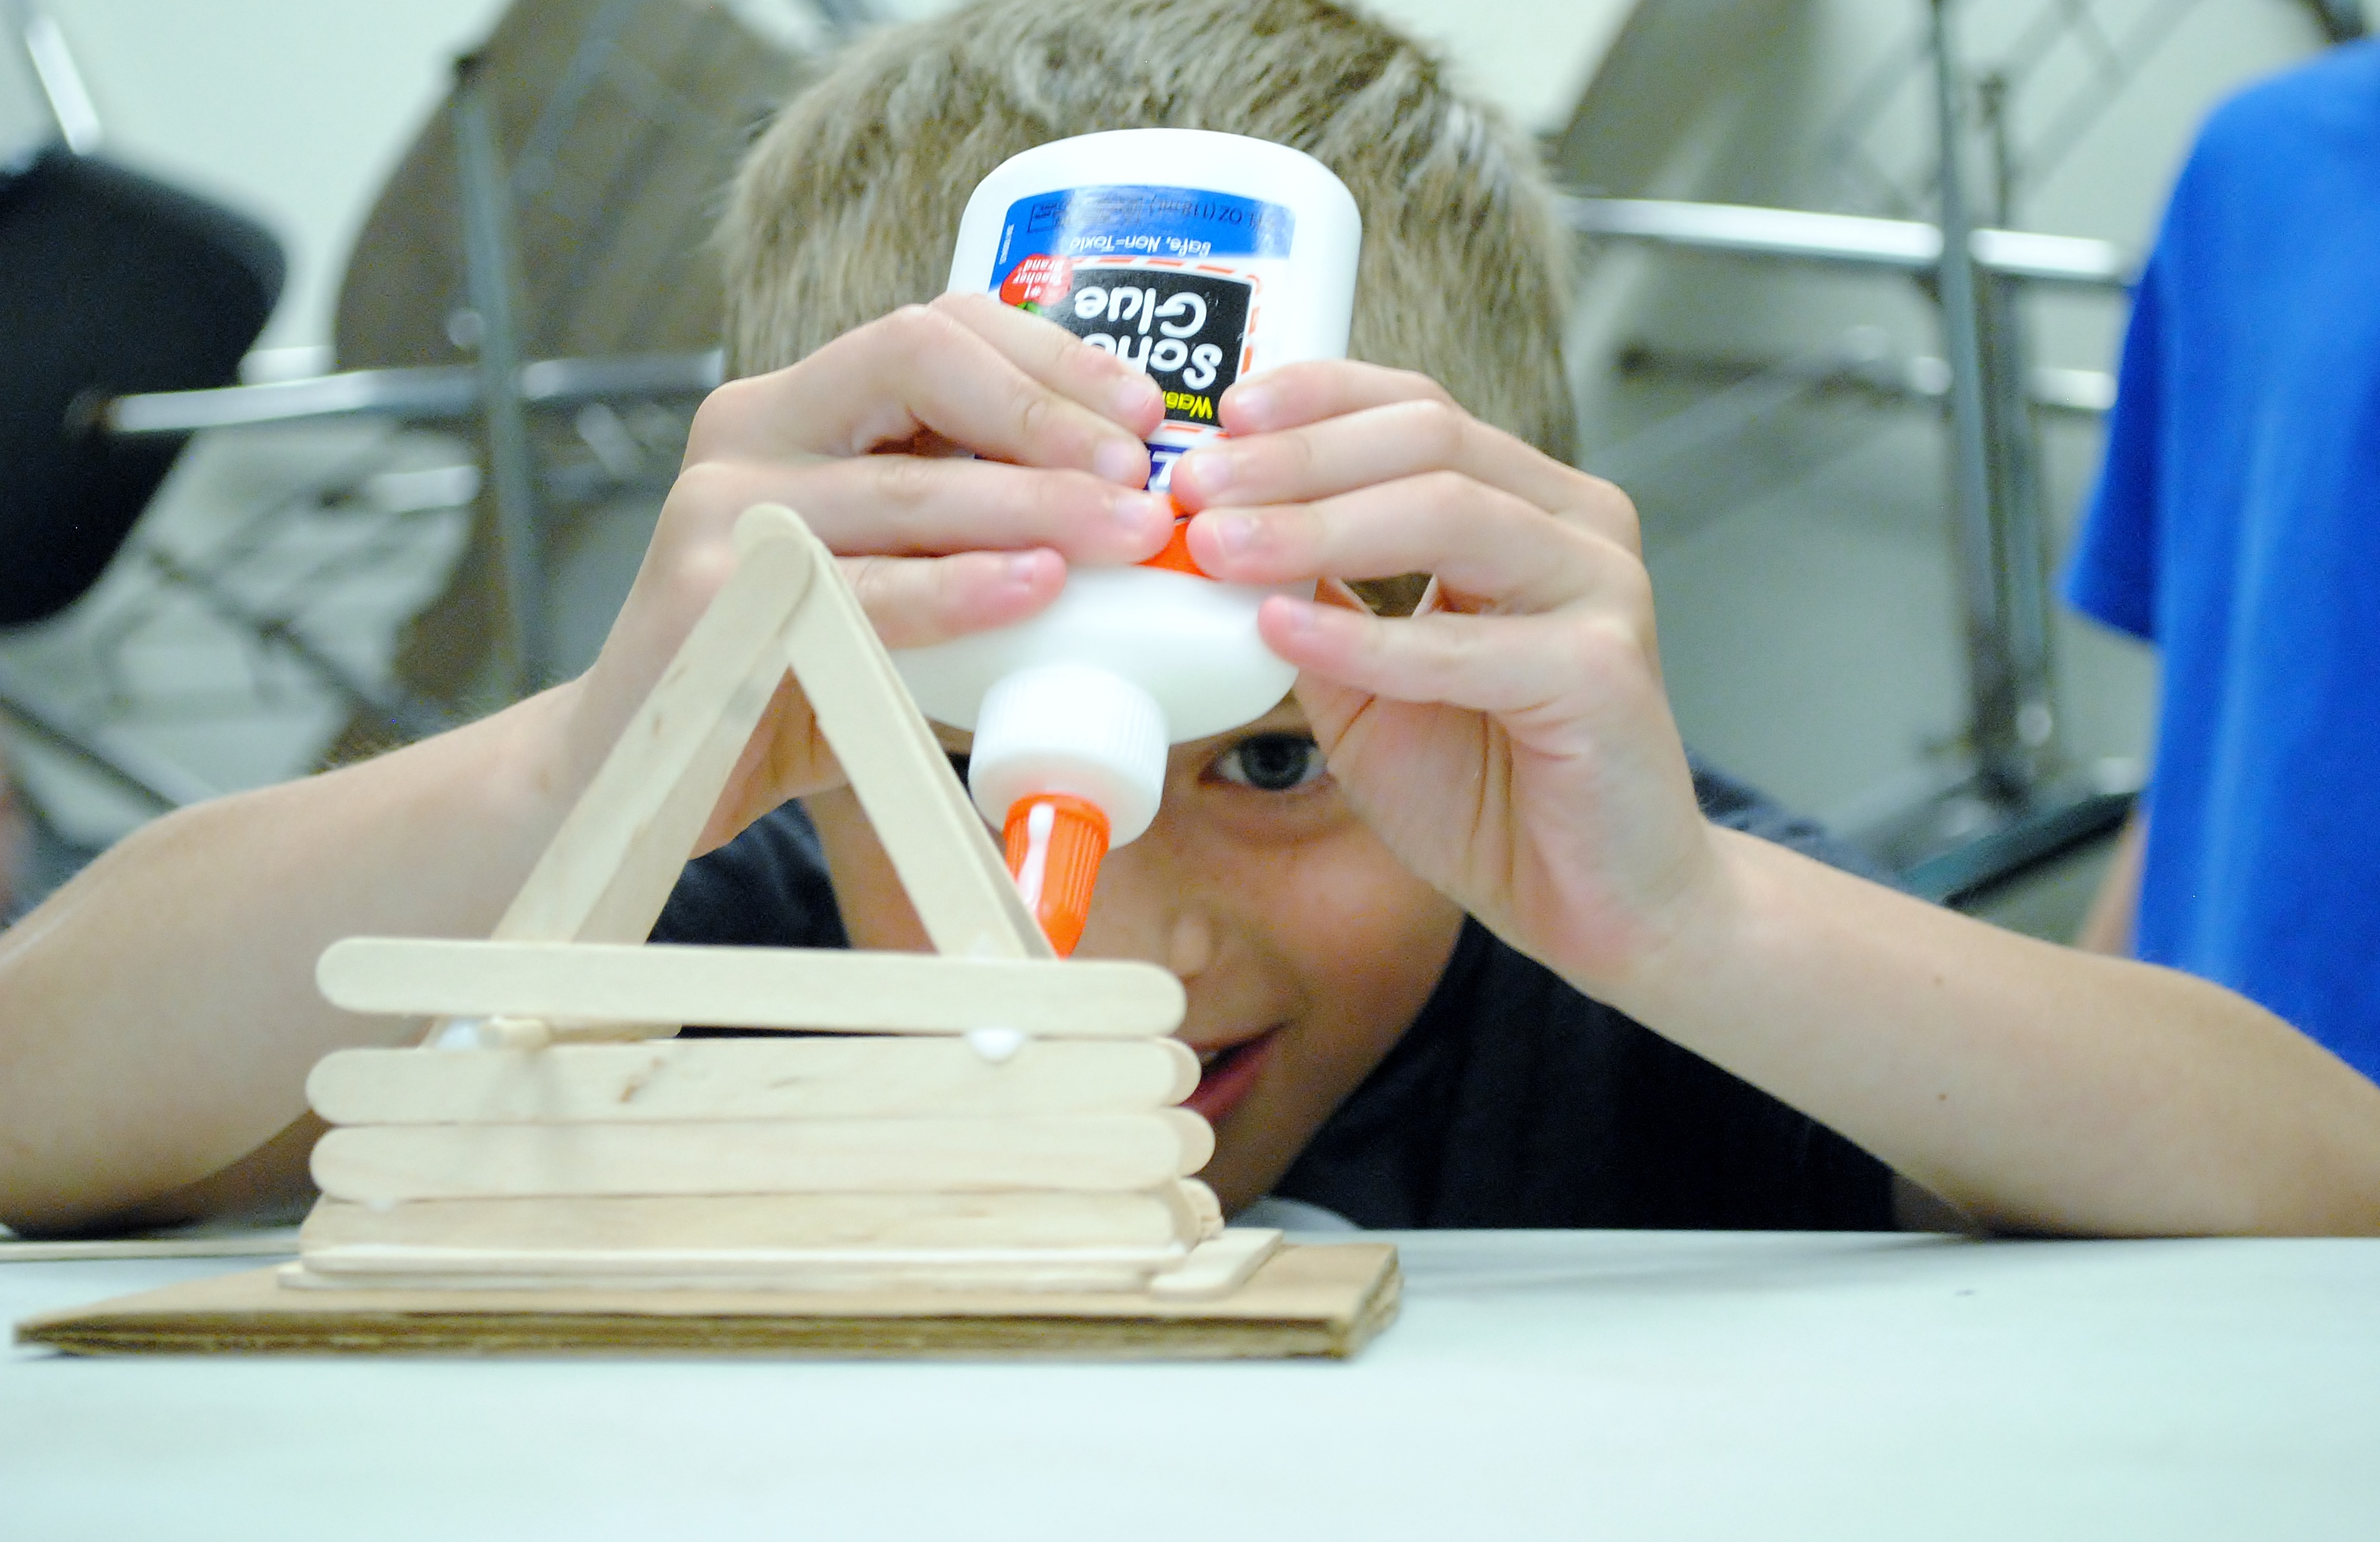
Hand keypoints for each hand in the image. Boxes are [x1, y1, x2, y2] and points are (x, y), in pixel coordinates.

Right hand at [573, 294, 1176, 844]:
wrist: (640, 771)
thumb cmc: (793, 673)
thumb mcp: (891, 578)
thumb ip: (974, 539)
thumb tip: (1135, 535)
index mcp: (801, 406)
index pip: (936, 329)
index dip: (1050, 358)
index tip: (1147, 414)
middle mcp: (752, 430)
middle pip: (917, 364)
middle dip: (1050, 418)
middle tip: (1146, 480)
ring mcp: (722, 508)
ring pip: (905, 485)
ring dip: (1032, 506)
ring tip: (1125, 535)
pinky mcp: (710, 598)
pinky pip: (860, 588)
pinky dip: (956, 590)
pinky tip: (1031, 591)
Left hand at [1170, 362, 1719, 989]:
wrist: (1600, 902)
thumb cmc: (1492, 789)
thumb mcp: (1370, 681)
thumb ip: (1317, 603)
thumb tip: (1219, 536)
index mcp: (1529, 505)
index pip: (1417, 410)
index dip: (1314, 401)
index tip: (1214, 421)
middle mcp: (1576, 527)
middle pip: (1428, 439)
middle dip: (1296, 457)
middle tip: (1193, 486)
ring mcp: (1601, 591)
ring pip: (1447, 513)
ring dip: (1315, 525)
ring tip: (1219, 547)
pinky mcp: (1603, 674)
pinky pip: (1461, 643)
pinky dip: (1363, 638)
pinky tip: (1282, 629)